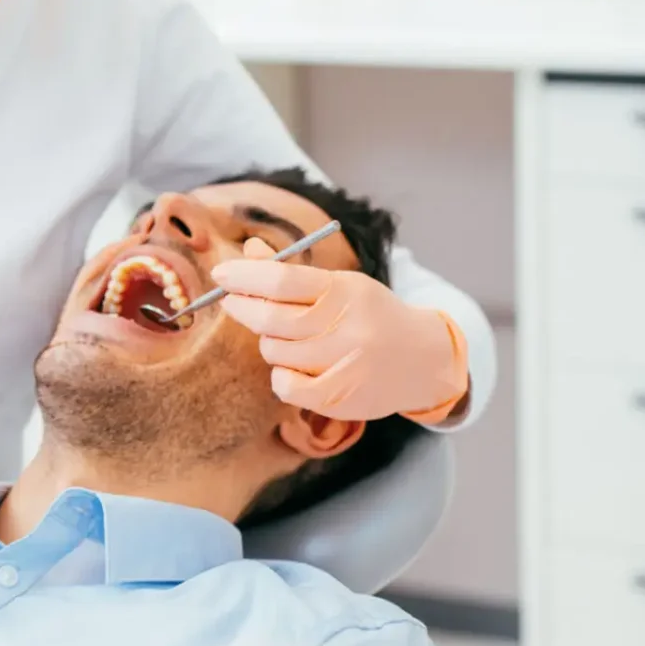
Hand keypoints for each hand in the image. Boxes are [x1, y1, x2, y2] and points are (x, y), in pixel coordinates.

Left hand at [211, 240, 467, 422]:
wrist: (422, 360)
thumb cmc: (371, 316)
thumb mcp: (340, 285)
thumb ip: (292, 272)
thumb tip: (249, 250)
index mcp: (344, 290)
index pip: (283, 279)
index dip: (245, 275)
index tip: (221, 274)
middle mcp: (347, 325)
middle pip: (272, 317)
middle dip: (243, 307)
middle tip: (232, 301)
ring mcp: (344, 363)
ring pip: (275, 351)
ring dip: (269, 343)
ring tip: (287, 339)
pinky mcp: (341, 395)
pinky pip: (286, 386)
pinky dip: (280, 377)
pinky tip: (293, 368)